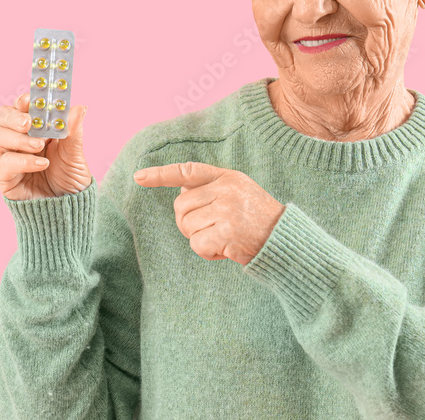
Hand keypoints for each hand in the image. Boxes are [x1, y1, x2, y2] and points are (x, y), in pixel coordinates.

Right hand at [0, 93, 90, 200]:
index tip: (31, 98)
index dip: (23, 100)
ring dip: (19, 139)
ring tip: (39, 145)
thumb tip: (79, 107)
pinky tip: (41, 164)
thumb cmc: (70, 181)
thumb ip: (74, 132)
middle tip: (28, 121)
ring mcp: (10, 158)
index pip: (22, 108)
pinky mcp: (6, 179)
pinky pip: (4, 164)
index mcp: (36, 129)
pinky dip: (22, 161)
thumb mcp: (76, 155)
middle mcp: (19, 141)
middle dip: (13, 116)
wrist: (68, 212)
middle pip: (2, 118)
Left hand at [133, 162, 284, 265]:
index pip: (188, 171)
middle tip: (212, 230)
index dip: (161, 174)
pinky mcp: (227, 232)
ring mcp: (227, 210)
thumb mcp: (239, 193)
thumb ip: (212, 189)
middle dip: (188, 223)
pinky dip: (207, 253)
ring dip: (200, 238)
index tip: (138, 177)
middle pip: (181, 207)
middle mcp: (226, 189)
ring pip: (187, 227)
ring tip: (224, 238)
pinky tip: (226, 251)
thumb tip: (181, 193)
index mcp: (228, 177)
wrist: (286, 242)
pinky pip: (197, 244)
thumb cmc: (258, 220)